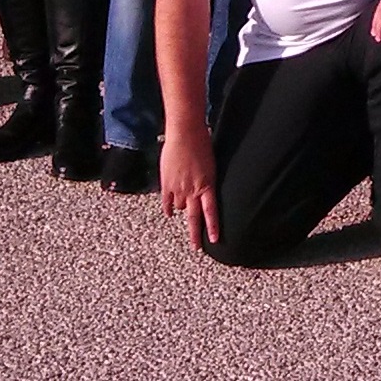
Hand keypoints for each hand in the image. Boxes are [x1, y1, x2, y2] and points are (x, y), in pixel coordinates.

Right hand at [160, 128, 220, 249]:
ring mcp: (178, 188)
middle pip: (194, 217)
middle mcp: (193, 190)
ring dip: (182, 207)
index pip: (211, 211)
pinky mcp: (166, 183)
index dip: (213, 226)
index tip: (215, 239)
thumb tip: (204, 188)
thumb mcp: (210, 163)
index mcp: (208, 184)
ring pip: (179, 207)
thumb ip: (206, 179)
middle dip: (195, 234)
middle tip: (196, 248)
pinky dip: (167, 208)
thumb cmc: (202, 142)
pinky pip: (166, 202)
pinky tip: (168, 213)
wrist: (185, 132)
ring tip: (183, 205)